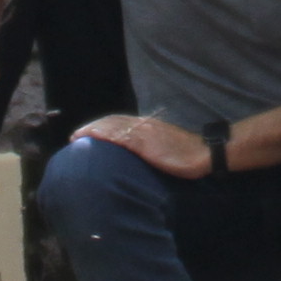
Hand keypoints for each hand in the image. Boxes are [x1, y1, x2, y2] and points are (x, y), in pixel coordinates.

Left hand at [76, 112, 216, 180]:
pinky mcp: (147, 143)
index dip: (101, 126)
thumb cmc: (187, 155)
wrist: (205, 154)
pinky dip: (106, 135)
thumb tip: (137, 157)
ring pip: (113, 127)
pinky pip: (122, 136)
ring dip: (94, 130)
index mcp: (148, 127)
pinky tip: (95, 137)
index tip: (86, 133)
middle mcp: (144, 126)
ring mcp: (145, 133)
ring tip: (79, 137)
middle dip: (92, 127)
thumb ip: (150, 148)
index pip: (119, 122)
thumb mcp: (165, 148)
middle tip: (76, 136)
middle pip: (112, 122)